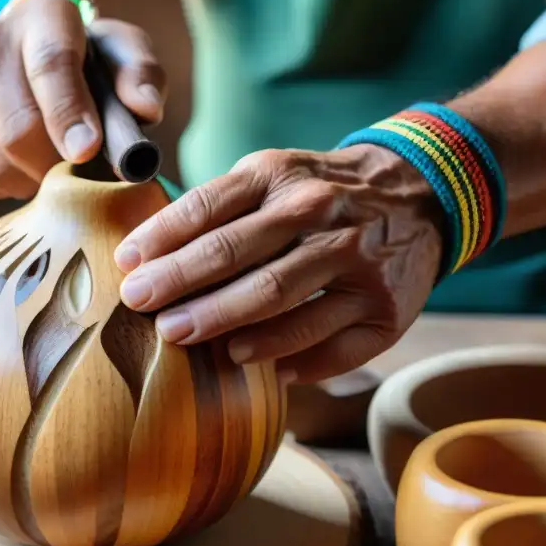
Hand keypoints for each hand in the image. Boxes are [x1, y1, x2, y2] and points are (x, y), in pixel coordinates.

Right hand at [0, 0, 166, 200]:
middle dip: (58, 163)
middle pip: (19, 131)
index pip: (51, 65)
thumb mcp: (121, 53)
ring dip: (33, 179)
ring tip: (48, 156)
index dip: (68, 113)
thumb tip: (145, 109)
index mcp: (42, 17)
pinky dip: (5, 187)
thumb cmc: (84, 59)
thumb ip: (142, 75)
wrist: (17, 46)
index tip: (86, 151)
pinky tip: (17, 160)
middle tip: (78, 164)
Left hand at [112, 145, 444, 382]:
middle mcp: (321, 215)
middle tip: (142, 307)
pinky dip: (293, 361)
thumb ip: (220, 205)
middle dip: (183, 284)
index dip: (163, 236)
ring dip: (229, 324)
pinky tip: (260, 372)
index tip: (126, 264)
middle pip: (241, 255)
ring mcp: (358, 263)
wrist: (419, 193)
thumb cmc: (321, 190)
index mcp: (282, 178)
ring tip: (186, 339)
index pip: (211, 206)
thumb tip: (148, 253)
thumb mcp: (274, 174)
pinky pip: (334, 347)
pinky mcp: (387, 310)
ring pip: (283, 300)